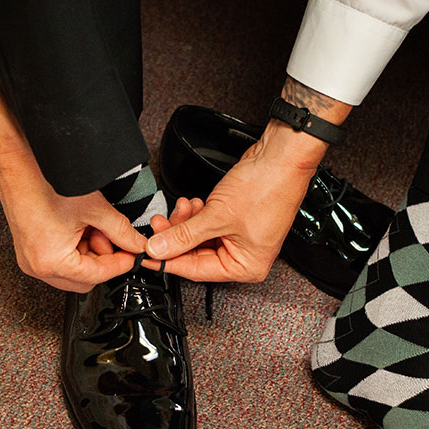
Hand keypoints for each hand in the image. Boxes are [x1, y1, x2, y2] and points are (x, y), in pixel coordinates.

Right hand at [0, 78, 147, 292]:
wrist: (17, 161)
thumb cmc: (45, 181)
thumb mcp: (94, 209)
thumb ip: (121, 231)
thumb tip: (135, 243)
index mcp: (52, 262)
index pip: (96, 276)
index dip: (120, 264)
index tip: (132, 253)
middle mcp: (37, 266)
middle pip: (83, 279)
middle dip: (102, 259)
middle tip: (113, 236)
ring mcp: (30, 258)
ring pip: (72, 269)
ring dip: (88, 251)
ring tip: (92, 223)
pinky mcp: (28, 247)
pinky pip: (59, 258)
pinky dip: (74, 246)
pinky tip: (79, 223)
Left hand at [143, 123, 322, 282]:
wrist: (281, 158)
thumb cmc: (267, 188)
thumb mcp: (217, 216)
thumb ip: (183, 235)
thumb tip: (159, 249)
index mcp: (245, 266)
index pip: (196, 270)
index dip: (168, 261)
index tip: (146, 256)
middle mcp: (244, 256)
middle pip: (196, 254)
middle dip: (176, 237)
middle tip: (159, 225)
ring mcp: (240, 238)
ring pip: (199, 238)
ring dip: (185, 223)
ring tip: (181, 207)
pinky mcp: (235, 220)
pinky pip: (207, 225)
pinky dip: (196, 215)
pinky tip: (193, 204)